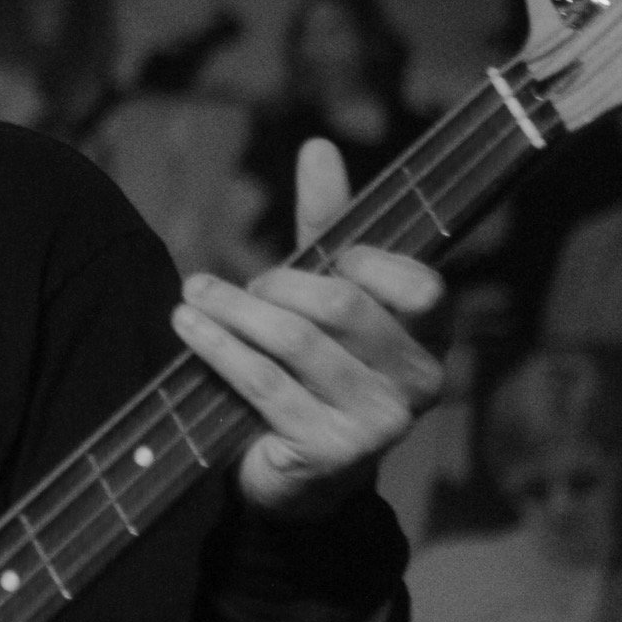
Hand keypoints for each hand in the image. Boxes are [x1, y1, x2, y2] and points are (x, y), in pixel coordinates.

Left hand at [171, 139, 445, 520]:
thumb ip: (329, 225)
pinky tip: (188, 326)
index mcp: (434, 337)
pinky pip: (263, 383)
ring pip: (296, 342)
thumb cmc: (318, 367)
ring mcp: (379, 424)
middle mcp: (420, 382)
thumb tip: (317, 146)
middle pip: (343, 307)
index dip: (364, 262)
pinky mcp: (331, 452)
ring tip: (192, 294)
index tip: (322, 257)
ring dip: (234, 310)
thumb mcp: (327, 292)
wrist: (301, 474)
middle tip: (235, 283)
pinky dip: (218, 348)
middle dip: (278, 285)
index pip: (420, 285)